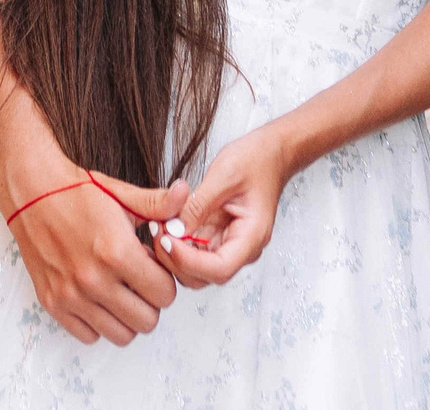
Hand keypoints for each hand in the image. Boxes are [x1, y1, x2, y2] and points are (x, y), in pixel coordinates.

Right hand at [9, 167, 190, 344]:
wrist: (31, 192)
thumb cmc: (78, 192)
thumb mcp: (123, 194)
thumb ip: (158, 204)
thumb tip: (185, 193)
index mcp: (117, 252)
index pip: (165, 294)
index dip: (165, 281)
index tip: (153, 267)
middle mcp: (94, 279)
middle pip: (147, 321)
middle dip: (150, 301)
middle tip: (139, 280)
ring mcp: (71, 295)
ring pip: (121, 335)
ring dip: (127, 316)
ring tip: (120, 290)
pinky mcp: (53, 303)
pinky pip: (89, 336)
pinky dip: (98, 323)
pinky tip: (98, 297)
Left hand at [165, 125, 292, 288]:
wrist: (271, 153)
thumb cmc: (257, 160)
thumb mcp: (224, 175)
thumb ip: (198, 205)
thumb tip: (174, 230)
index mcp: (252, 236)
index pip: (219, 268)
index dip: (188, 261)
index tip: (167, 240)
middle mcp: (242, 247)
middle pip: (205, 276)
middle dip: (176, 259)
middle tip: (157, 231)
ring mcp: (229, 244)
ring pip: (196, 269)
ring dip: (174, 254)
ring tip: (159, 225)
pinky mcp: (218, 236)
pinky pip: (194, 251)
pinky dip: (178, 242)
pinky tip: (166, 223)